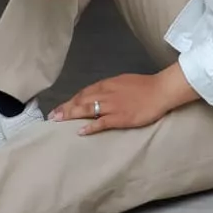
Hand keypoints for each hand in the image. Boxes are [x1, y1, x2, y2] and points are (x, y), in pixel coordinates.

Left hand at [52, 63, 197, 135]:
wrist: (160, 90)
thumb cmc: (144, 86)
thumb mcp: (123, 82)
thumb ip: (109, 88)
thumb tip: (98, 95)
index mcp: (107, 84)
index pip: (84, 92)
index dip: (71, 100)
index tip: (60, 107)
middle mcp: (106, 94)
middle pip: (82, 100)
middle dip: (66, 108)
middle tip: (52, 116)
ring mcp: (112, 106)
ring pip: (87, 109)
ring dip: (72, 115)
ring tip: (59, 121)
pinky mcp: (120, 117)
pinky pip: (102, 122)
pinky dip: (90, 126)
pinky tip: (81, 131)